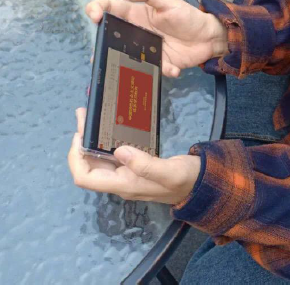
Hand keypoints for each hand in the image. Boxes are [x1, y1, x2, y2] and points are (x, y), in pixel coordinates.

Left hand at [68, 108, 200, 204]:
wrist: (202, 185)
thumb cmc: (187, 179)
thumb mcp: (170, 172)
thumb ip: (146, 165)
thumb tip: (119, 151)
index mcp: (124, 185)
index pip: (85, 178)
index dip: (76, 158)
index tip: (80, 134)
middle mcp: (120, 181)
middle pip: (88, 166)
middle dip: (81, 142)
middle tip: (84, 115)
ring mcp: (126, 175)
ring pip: (98, 159)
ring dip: (91, 140)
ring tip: (91, 117)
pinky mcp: (134, 167)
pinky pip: (112, 155)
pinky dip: (105, 140)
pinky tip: (109, 127)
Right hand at [86, 0, 227, 77]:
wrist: (208, 36)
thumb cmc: (187, 16)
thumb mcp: (169, 1)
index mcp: (136, 15)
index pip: (111, 9)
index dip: (97, 9)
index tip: (94, 16)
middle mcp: (136, 33)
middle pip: (111, 37)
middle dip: (101, 43)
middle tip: (98, 50)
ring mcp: (146, 50)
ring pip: (126, 58)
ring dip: (121, 63)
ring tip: (119, 68)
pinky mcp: (160, 63)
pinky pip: (154, 69)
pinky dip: (163, 70)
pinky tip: (173, 69)